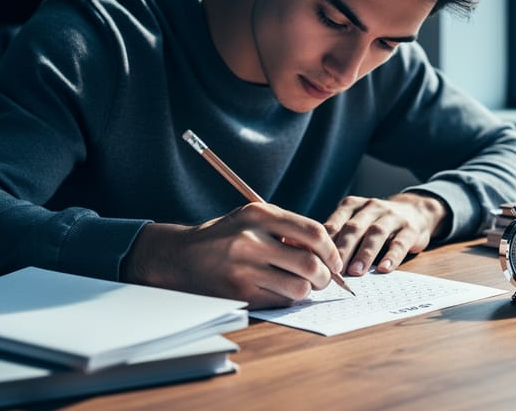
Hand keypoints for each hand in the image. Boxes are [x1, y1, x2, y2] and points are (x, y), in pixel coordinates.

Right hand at [121, 203, 342, 309]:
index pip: (313, 232)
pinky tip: (279, 290)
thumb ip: (287, 229)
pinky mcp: (239, 294)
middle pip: (311, 264)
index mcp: (259, 214)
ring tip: (302, 285)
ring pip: (299, 288)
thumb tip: (326, 253)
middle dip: (326, 276)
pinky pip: (280, 301)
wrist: (180, 256)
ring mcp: (244, 269)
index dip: (331, 250)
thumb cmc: (225, 236)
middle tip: (325, 279)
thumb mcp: (252, 219)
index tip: (335, 260)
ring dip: (307, 290)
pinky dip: (287, 299)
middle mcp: (251, 240)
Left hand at [324, 192, 448, 275]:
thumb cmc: (376, 222)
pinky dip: (392, 256)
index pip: (336, 223)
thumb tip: (312, 257)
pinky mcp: (410, 228)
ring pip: (376, 234)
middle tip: (333, 270)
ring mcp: (392, 216)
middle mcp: (371, 207)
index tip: (316, 261)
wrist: (415, 210)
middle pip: (354, 228)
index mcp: (352, 205)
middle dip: (342, 250)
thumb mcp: (356, 221)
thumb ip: (338, 235)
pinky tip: (384, 269)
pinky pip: (400, 242)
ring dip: (364, 254)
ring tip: (356, 272)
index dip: (325, 243)